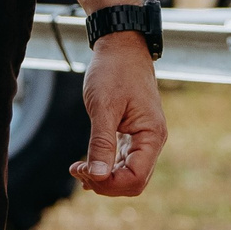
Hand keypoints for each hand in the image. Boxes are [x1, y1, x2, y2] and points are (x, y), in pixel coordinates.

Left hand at [70, 32, 165, 196]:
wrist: (121, 45)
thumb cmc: (114, 71)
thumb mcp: (103, 106)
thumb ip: (101, 143)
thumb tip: (97, 176)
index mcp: (151, 135)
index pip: (135, 179)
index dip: (109, 184)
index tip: (84, 171)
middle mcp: (152, 141)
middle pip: (133, 182)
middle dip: (106, 183)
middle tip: (78, 170)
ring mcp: (144, 138)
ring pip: (128, 174)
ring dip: (104, 178)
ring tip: (79, 169)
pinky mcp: (133, 134)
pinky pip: (124, 161)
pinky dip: (106, 167)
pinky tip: (87, 165)